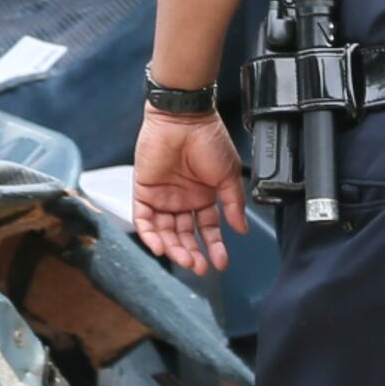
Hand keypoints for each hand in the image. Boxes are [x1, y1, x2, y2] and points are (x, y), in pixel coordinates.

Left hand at [131, 110, 249, 272]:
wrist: (185, 118)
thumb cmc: (208, 139)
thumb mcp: (228, 175)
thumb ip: (233, 204)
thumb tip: (241, 228)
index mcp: (203, 196)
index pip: (207, 229)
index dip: (214, 246)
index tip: (221, 262)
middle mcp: (182, 199)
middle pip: (185, 235)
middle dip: (193, 253)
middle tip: (199, 267)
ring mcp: (162, 196)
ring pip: (165, 232)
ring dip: (174, 248)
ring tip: (185, 260)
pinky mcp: (143, 190)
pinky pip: (143, 220)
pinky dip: (150, 235)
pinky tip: (161, 248)